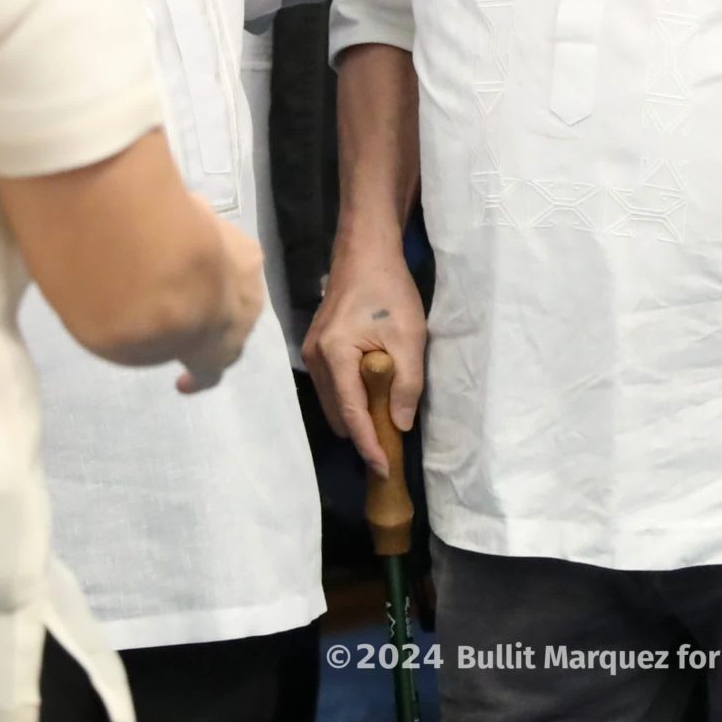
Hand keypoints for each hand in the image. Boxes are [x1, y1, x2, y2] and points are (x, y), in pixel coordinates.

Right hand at [176, 212, 265, 394]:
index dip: (217, 267)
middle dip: (216, 305)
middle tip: (190, 308)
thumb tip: (187, 207)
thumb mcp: (187, 213)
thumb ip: (190, 214)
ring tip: (183, 343)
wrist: (178, 284)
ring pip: (227, 337)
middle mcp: (250, 294)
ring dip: (208, 338)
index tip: (202, 272)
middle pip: (236, 303)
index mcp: (246, 256)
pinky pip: (207, 372)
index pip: (238, 264)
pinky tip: (184, 384)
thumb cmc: (181, 239)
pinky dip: (197, 377)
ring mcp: (237, 330)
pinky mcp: (214, 359)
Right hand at [302, 227, 426, 477]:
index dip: (368, 444)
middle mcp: (315, 359)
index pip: (351, 414)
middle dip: (363, 432)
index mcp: (335, 355)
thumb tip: (400, 424)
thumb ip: (406, 383)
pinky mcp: (316, 349)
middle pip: (338, 414)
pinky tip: (375, 393)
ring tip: (388, 415)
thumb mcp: (409, 336)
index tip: (384, 468)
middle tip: (393, 442)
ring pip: (334, 403)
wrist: (365, 253)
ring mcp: (311, 354)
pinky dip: (351, 397)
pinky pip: (333, 387)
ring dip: (358, 414)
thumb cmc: (390, 290)